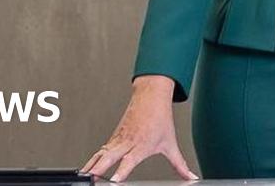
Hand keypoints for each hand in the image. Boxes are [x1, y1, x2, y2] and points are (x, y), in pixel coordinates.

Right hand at [81, 75, 199, 181]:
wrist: (151, 97)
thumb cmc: (160, 118)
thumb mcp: (170, 144)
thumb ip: (180, 164)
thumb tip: (191, 176)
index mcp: (141, 145)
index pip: (129, 161)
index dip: (121, 171)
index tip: (114, 180)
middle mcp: (127, 143)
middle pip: (109, 158)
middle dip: (98, 170)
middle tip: (90, 179)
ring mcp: (117, 139)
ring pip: (100, 154)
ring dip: (91, 166)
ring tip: (83, 177)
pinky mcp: (113, 138)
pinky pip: (100, 150)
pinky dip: (92, 160)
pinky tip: (86, 169)